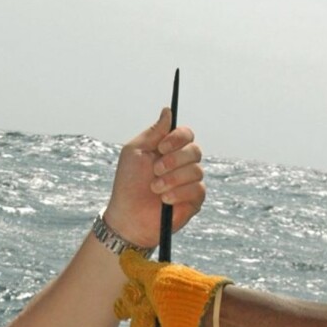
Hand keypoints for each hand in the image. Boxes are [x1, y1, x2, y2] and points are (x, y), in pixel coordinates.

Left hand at [102, 108, 203, 250]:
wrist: (128, 216)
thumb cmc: (128, 184)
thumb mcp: (135, 152)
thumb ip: (154, 132)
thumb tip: (168, 110)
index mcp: (170, 149)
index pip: (186, 134)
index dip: (177, 138)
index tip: (161, 148)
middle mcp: (183, 163)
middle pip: (195, 150)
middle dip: (173, 161)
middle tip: (155, 171)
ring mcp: (191, 182)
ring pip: (196, 171)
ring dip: (172, 179)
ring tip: (155, 189)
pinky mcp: (194, 200)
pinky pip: (198, 189)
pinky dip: (179, 193)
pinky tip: (164, 199)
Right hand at [114, 251, 228, 326]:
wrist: (203, 311)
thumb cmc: (181, 290)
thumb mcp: (156, 275)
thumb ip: (137, 267)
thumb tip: (124, 255)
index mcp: (152, 294)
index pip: (128, 296)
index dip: (129, 294)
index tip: (138, 292)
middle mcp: (153, 313)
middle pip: (126, 311)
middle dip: (136, 305)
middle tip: (150, 302)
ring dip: (143, 320)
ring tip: (157, 315)